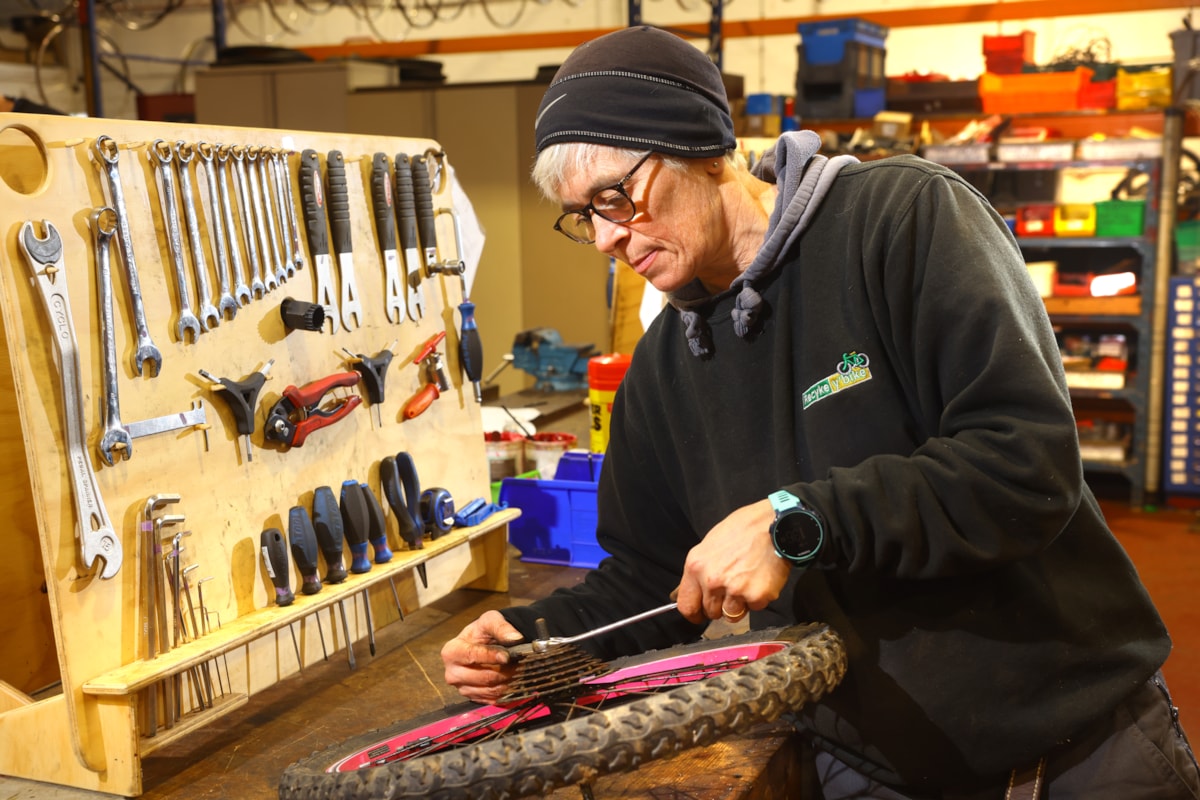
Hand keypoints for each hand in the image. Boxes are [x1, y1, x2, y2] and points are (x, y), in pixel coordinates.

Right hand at [441, 610, 525, 702]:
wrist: (481, 644)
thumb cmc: (482, 632)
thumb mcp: (490, 621)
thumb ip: (501, 627)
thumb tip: (515, 638)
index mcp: (452, 652)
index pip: (472, 656)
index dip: (491, 656)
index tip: (507, 656)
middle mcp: (453, 672)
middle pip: (484, 677)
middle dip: (505, 670)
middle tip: (520, 663)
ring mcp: (462, 688)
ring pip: (491, 690)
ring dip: (509, 681)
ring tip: (519, 670)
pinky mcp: (473, 697)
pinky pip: (493, 699)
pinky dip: (507, 690)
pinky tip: (513, 679)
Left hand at [674, 499, 790, 623]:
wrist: (773, 524)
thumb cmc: (743, 530)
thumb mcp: (710, 544)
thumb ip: (700, 570)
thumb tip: (694, 591)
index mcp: (696, 567)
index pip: (687, 606)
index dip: (694, 613)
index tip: (700, 614)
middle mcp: (712, 581)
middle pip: (711, 613)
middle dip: (721, 605)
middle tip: (732, 587)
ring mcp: (735, 590)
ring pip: (732, 615)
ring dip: (739, 604)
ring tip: (747, 581)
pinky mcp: (756, 596)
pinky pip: (754, 608)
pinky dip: (758, 598)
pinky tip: (760, 579)